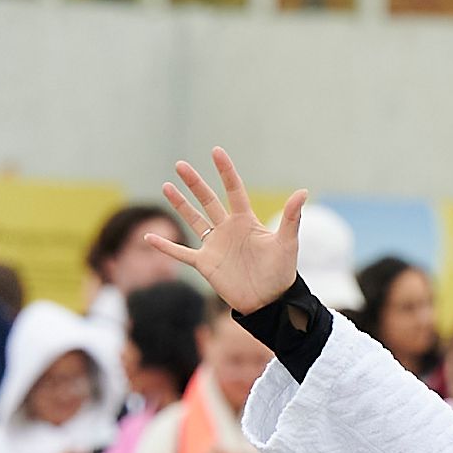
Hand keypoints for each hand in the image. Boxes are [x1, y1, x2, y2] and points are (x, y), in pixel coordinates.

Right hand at [145, 148, 304, 313]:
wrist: (269, 301)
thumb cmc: (281, 272)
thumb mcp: (287, 243)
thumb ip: (291, 218)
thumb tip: (303, 192)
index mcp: (246, 221)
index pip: (233, 190)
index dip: (225, 171)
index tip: (216, 151)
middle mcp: (228, 229)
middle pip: (207, 200)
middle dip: (194, 182)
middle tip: (180, 164)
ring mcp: (215, 245)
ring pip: (193, 219)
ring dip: (180, 204)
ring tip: (167, 186)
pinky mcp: (205, 264)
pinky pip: (181, 252)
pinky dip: (165, 246)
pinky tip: (149, 238)